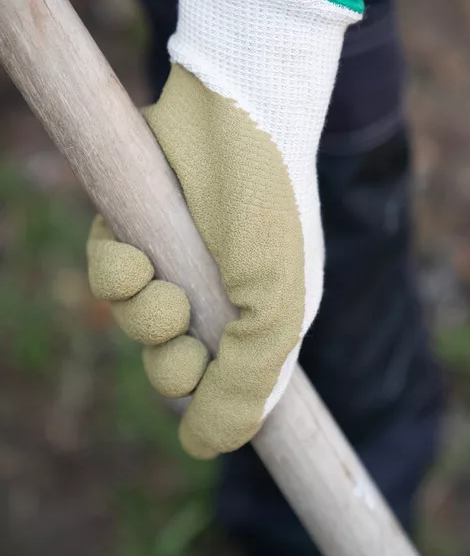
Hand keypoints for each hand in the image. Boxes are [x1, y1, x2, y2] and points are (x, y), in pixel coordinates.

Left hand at [87, 0, 362, 458]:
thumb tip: (205, 447)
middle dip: (168, 364)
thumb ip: (248, 384)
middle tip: (181, 331)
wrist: (239, 108)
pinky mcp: (141, 228)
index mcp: (264, 318)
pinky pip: (108, 274)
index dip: (210, 405)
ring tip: (157, 283)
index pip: (230, 393)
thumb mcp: (276, 305)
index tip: (204, 387)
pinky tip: (132, 251)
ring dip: (139, 315)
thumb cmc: (268, 206)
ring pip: (136, 324)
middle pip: (174, 369)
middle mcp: (220, 294)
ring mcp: (179, 261)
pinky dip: (112, 272)